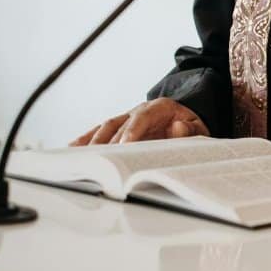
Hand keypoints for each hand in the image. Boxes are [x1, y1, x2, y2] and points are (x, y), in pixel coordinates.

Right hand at [68, 98, 208, 145]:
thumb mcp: (199, 126)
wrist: (187, 115)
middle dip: (108, 143)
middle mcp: (137, 111)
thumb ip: (190, 129)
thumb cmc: (192, 123)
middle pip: (118, 125)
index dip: (131, 131)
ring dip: (92, 143)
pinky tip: (71, 150)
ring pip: (105, 128)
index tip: (124, 146)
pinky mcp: (118, 128)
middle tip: (101, 162)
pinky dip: (85, 140)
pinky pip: (99, 132)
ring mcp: (126, 119)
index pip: (141, 118)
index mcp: (158, 108)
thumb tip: (177, 128)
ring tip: (80, 158)